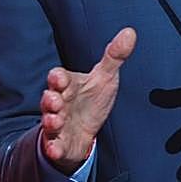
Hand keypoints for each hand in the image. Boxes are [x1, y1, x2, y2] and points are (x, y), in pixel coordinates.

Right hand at [40, 27, 135, 174]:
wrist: (84, 131)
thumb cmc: (91, 99)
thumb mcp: (105, 77)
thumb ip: (114, 56)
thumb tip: (130, 32)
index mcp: (68, 85)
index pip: (59, 78)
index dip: (58, 78)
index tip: (59, 79)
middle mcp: (59, 103)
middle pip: (49, 99)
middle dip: (50, 99)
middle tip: (55, 100)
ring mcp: (57, 124)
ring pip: (49, 121)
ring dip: (50, 121)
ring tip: (55, 121)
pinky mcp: (59, 143)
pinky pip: (54, 146)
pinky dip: (53, 147)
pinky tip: (55, 149)